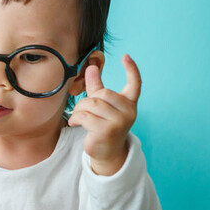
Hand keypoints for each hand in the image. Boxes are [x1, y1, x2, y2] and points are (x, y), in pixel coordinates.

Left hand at [68, 54, 140, 175]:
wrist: (107, 153)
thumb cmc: (103, 125)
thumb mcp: (101, 106)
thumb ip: (97, 87)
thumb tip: (92, 67)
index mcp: (129, 103)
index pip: (135, 84)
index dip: (132, 70)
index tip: (125, 56)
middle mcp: (128, 112)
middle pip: (102, 94)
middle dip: (87, 100)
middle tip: (81, 109)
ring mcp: (120, 122)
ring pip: (91, 104)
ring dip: (79, 109)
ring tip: (77, 117)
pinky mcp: (107, 131)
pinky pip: (85, 116)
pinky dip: (76, 118)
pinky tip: (75, 123)